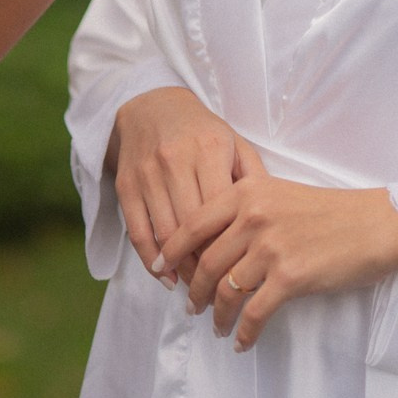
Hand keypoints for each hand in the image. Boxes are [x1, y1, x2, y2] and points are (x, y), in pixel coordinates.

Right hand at [108, 86, 253, 282]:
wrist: (151, 106)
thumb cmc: (203, 132)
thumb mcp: (234, 144)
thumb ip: (253, 178)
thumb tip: (271, 219)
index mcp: (209, 149)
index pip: (221, 209)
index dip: (229, 244)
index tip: (242, 270)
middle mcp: (175, 161)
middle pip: (192, 227)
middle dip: (206, 264)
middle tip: (221, 290)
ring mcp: (147, 174)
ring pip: (165, 234)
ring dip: (181, 268)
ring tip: (198, 289)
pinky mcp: (126, 185)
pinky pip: (137, 231)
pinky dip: (150, 260)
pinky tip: (167, 276)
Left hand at [162, 174, 397, 352]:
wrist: (378, 224)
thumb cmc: (332, 211)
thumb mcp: (281, 194)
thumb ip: (246, 210)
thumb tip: (212, 242)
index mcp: (248, 192)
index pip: (192, 223)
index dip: (171, 250)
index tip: (160, 269)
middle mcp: (254, 217)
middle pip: (205, 262)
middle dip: (193, 290)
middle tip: (191, 306)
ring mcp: (271, 247)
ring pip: (225, 290)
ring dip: (216, 315)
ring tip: (216, 326)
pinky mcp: (290, 276)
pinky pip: (254, 313)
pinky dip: (244, 332)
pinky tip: (242, 342)